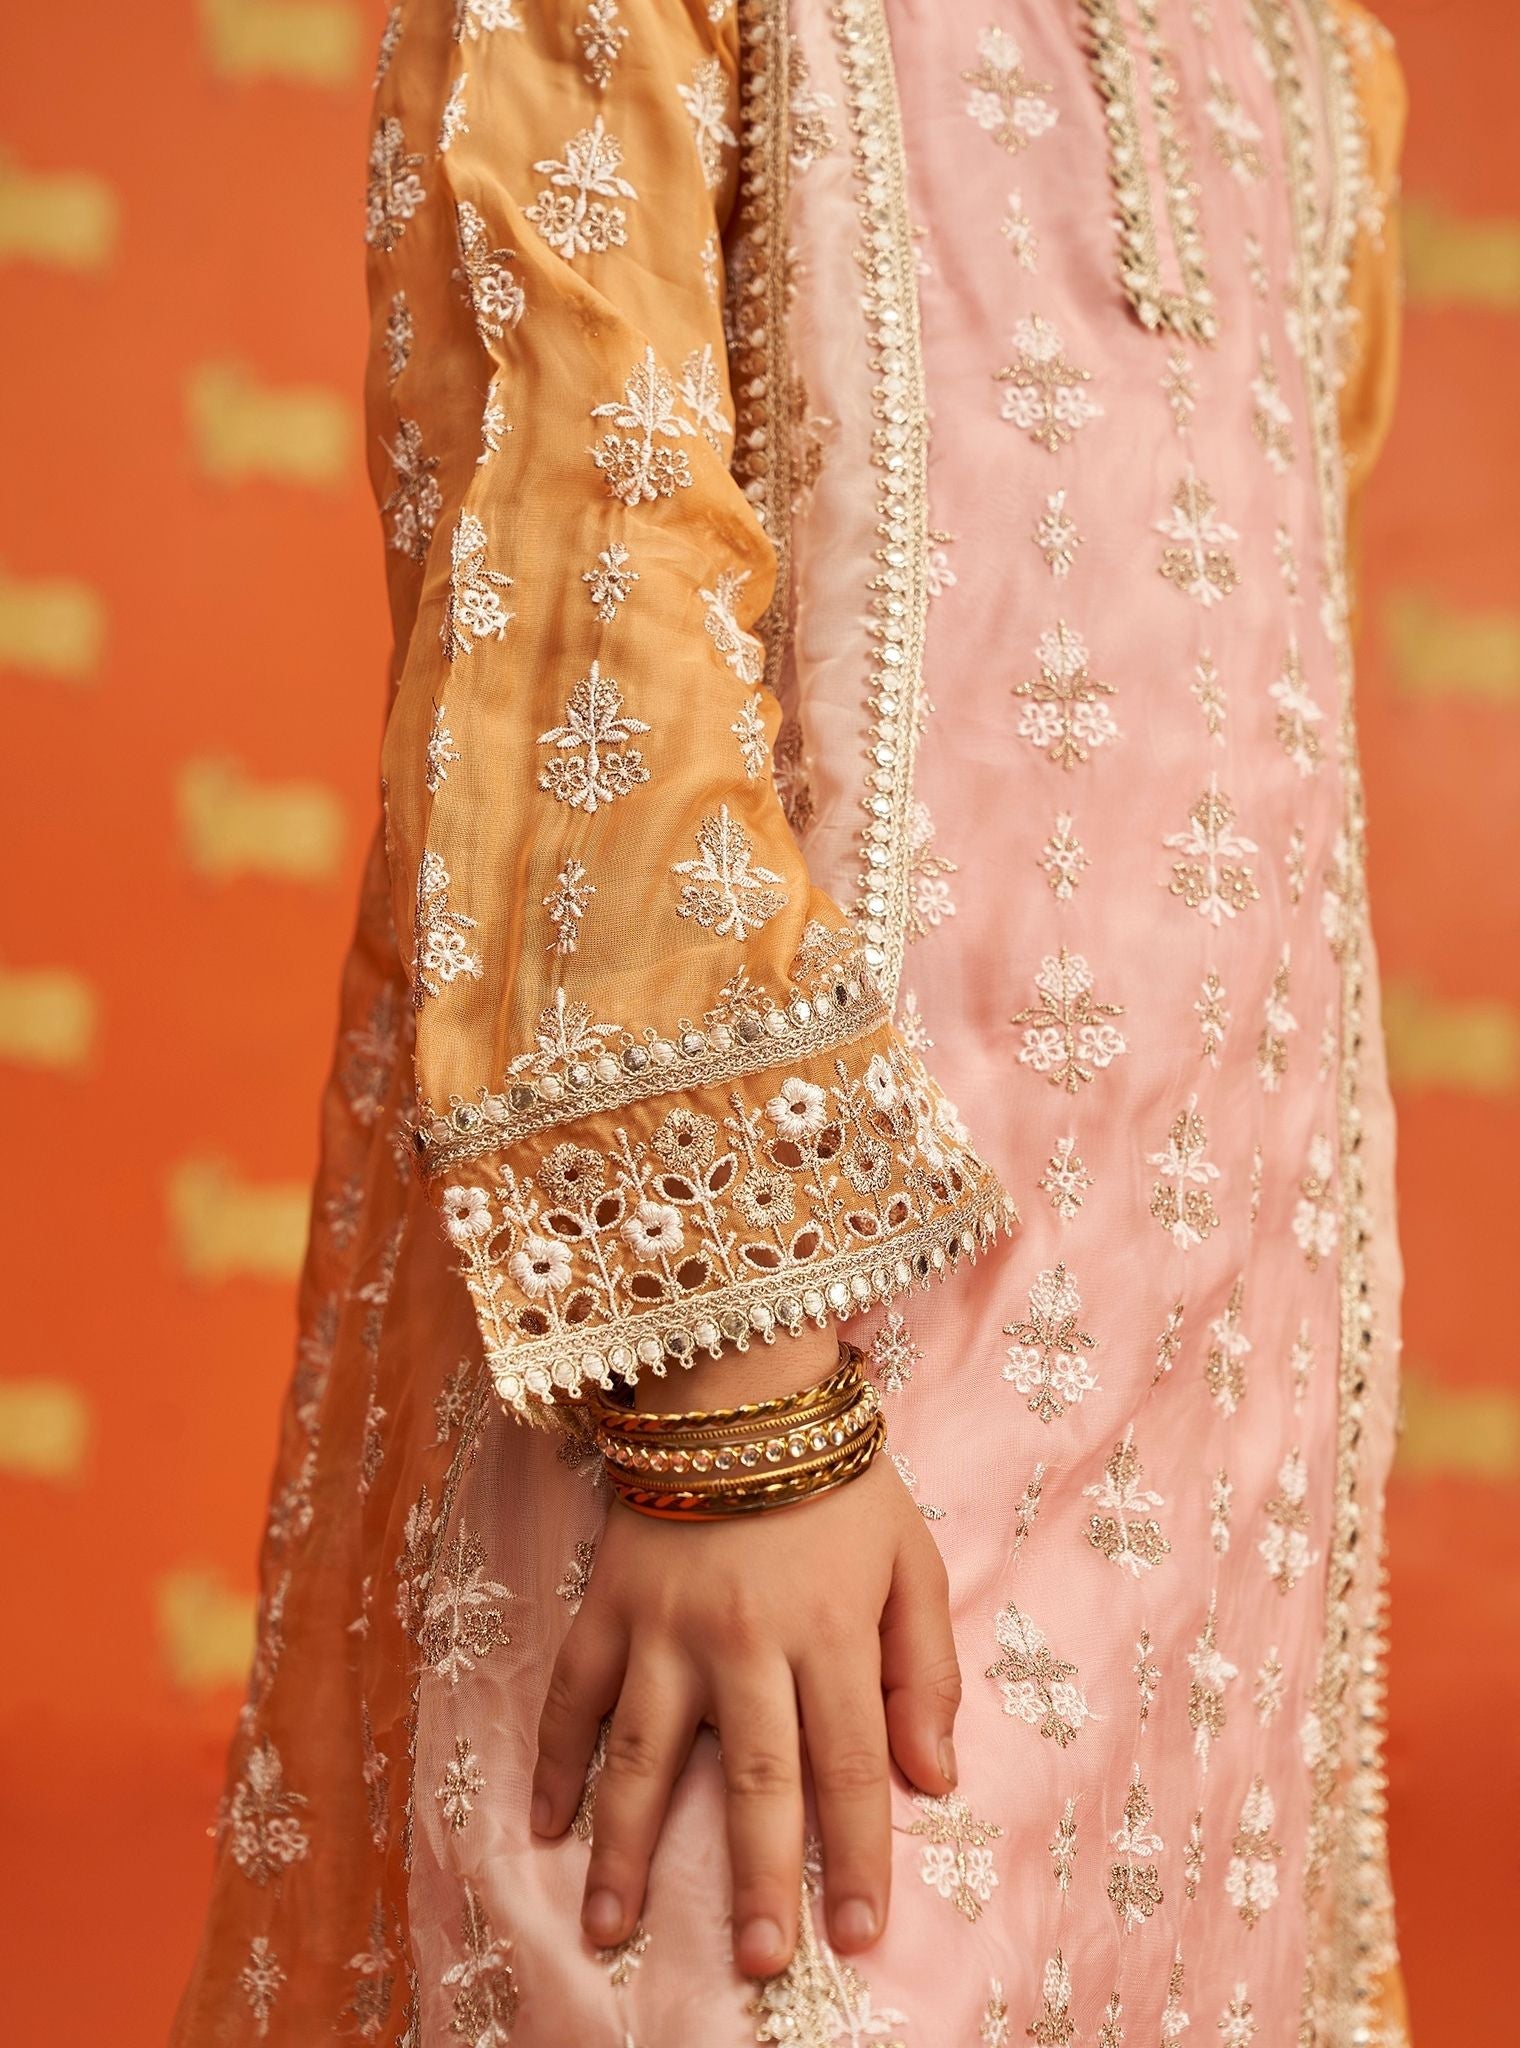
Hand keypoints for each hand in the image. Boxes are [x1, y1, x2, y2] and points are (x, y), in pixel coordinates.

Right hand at [529, 1329, 960, 1977]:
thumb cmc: (838, 1481)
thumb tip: (935, 1778)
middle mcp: (746, 1639)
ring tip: (611, 1929)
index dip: (860, 1857)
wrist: (741, 1388)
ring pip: (644, 1754)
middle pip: (755, 1780)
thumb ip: (925, 1670)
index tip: (861, 1935)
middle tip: (759, 1962)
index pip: (851, 1767)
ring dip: (627, 1849)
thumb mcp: (912, 1561)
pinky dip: (555, 1758)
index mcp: (829, 1629)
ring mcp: (665, 1625)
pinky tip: (544, 1825)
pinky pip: (574, 1691)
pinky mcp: (609, 1604)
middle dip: (759, 1879)